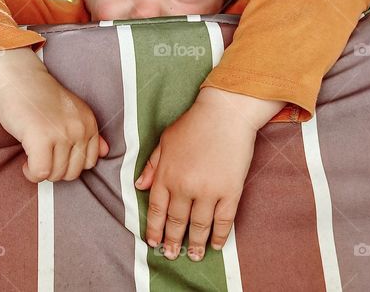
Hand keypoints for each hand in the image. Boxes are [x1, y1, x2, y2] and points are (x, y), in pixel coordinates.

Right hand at [0, 48, 108, 181]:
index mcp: (89, 122)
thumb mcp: (71, 111)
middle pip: (72, 173)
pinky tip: (26, 162)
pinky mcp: (40, 138)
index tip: (55, 155)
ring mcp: (61, 133)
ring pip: (56, 175)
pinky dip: (31, 173)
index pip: (89, 162)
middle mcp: (79, 129)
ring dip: (41, 171)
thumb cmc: (40, 95)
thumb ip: (88, 132)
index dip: (69, 164)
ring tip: (32, 156)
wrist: (18, 77)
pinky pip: (40, 173)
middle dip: (55, 171)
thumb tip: (105, 151)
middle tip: (41, 157)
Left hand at [134, 87, 284, 261]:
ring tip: (193, 256)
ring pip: (199, 226)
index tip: (154, 242)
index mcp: (166, 175)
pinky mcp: (230, 191)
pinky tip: (217, 245)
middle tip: (172, 255)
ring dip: (195, 244)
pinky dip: (220, 236)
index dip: (155, 228)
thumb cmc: (194, 124)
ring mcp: (208, 191)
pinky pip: (223, 221)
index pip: (156, 209)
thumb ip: (152, 165)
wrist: (226, 113)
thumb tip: (139, 186)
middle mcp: (184, 186)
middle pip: (176, 222)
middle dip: (173, 241)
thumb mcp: (165, 140)